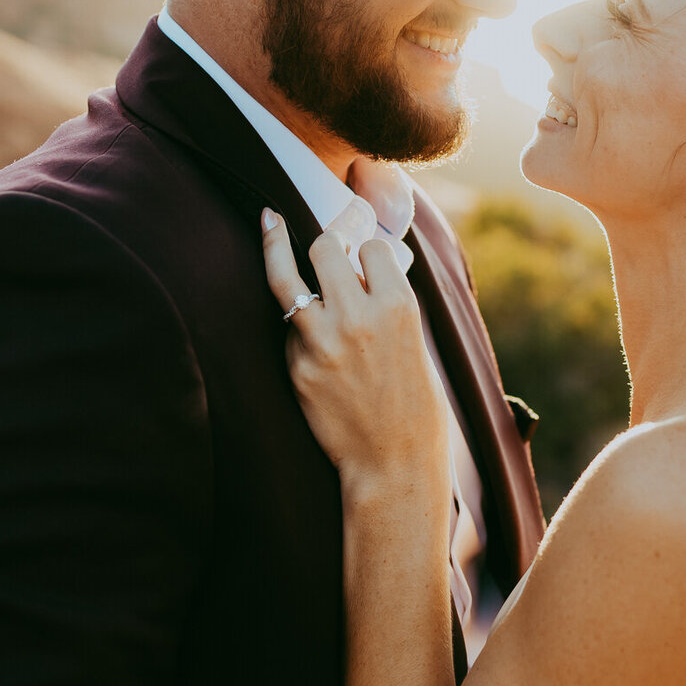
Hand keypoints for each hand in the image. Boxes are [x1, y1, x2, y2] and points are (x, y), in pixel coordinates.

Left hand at [261, 210, 448, 492]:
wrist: (393, 462)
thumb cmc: (414, 402)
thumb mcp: (414, 341)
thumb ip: (386, 302)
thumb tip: (358, 265)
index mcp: (398, 306)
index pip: (370, 247)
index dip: (365, 250)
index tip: (361, 254)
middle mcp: (358, 316)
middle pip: (324, 247)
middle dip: (325, 243)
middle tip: (324, 246)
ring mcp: (322, 342)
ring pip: (286, 275)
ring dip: (281, 250)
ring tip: (270, 224)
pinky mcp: (297, 367)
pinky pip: (289, 328)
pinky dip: (297, 324)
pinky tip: (308, 333)